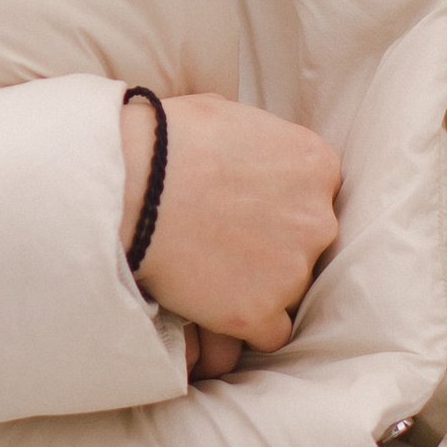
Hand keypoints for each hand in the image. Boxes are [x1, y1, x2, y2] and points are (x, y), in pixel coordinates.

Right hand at [120, 92, 340, 356]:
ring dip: (258, 281)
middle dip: (273, 241)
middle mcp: (318, 220)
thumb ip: (261, 141)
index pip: (315, 194)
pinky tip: (215, 304)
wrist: (127, 185)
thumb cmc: (166, 140)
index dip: (278, 201)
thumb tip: (252, 150)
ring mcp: (292, 271)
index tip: (245, 204)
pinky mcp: (259, 313)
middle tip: (223, 236)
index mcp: (317, 165)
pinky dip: (247, 323)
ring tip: (208, 265)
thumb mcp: (228, 114)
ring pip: (289, 286)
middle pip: (308, 241)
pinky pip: (271, 332)